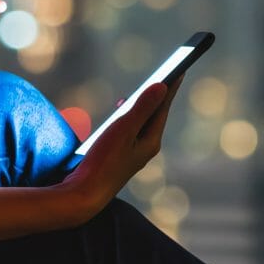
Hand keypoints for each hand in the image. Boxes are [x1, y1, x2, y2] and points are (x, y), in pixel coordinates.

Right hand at [56, 79, 178, 218]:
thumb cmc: (103, 162)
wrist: (85, 195)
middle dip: (158, 96)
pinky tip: (119, 112)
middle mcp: (145, 148)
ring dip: (142, 106)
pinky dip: (128, 117)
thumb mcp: (122, 130)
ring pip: (141, 124)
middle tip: (167, 75)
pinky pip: (130, 131)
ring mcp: (132, 154)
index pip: (163, 108)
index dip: (170, 87)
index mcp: (151, 141)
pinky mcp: (119, 157)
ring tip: (143, 90)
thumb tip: (162, 87)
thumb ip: (141, 108)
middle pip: (154, 115)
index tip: (179, 69)